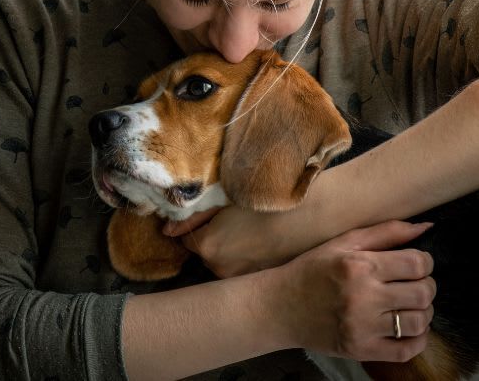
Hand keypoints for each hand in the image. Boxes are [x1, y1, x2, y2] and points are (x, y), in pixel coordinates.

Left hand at [164, 206, 299, 277]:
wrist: (312, 214)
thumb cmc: (268, 200)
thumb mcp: (226, 198)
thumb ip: (194, 215)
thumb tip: (167, 231)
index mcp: (207, 245)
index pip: (189, 239)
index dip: (202, 225)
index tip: (219, 214)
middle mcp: (219, 268)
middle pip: (206, 253)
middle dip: (215, 241)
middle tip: (237, 223)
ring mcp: (240, 277)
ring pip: (225, 263)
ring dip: (231, 252)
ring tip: (254, 233)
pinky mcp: (258, 280)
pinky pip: (244, 270)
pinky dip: (249, 259)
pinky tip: (264, 244)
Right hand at [271, 220, 436, 361]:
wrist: (279, 308)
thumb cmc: (314, 270)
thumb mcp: (347, 242)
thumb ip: (388, 232)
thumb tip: (427, 227)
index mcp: (361, 267)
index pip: (417, 264)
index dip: (426, 262)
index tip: (417, 264)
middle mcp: (363, 298)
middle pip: (423, 294)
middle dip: (427, 286)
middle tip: (416, 284)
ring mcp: (362, 328)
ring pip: (418, 322)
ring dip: (424, 312)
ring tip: (410, 306)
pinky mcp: (360, 350)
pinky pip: (405, 351)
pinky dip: (418, 340)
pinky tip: (409, 328)